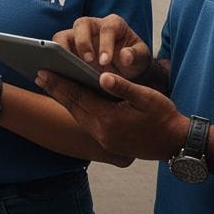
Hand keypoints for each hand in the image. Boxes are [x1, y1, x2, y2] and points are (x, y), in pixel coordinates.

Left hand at [35, 69, 186, 161]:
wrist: (175, 143)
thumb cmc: (163, 116)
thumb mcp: (147, 97)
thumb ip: (124, 86)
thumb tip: (103, 76)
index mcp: (110, 120)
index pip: (79, 97)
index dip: (61, 83)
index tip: (45, 70)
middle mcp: (103, 132)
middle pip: (73, 107)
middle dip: (56, 90)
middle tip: (38, 75)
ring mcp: (104, 140)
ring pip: (77, 116)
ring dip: (62, 100)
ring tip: (49, 85)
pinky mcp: (107, 143)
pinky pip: (85, 122)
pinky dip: (75, 109)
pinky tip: (70, 100)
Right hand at [53, 14, 150, 80]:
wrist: (127, 68)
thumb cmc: (134, 59)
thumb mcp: (142, 58)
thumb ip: (136, 55)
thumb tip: (125, 57)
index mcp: (113, 24)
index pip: (107, 28)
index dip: (105, 44)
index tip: (105, 62)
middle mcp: (93, 26)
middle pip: (81, 24)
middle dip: (82, 42)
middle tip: (87, 62)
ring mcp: (78, 37)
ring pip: (63, 35)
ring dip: (62, 49)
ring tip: (65, 67)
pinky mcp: (68, 49)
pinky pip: (55, 51)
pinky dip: (53, 60)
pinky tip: (56, 75)